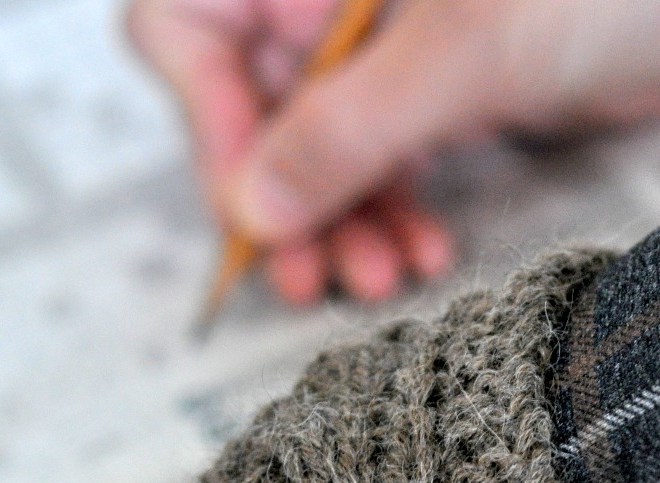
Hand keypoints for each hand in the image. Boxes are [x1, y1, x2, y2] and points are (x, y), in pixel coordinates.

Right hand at [128, 0, 659, 306]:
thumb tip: (256, 205)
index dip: (209, 121)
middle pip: (254, 98)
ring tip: (375, 278)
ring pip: (318, 141)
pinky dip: (390, 210)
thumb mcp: (466, 48)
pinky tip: (419, 250)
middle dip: (283, 195)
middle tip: (306, 275)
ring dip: (339, 220)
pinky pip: (382, 158)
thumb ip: (350, 127)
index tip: (253, 205)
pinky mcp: (442, 84)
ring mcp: (388, 36)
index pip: (194, 26)